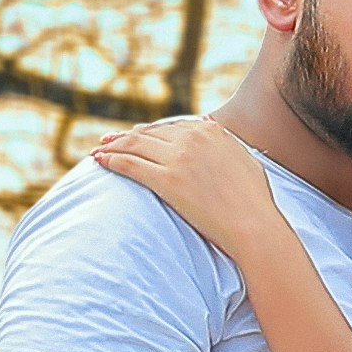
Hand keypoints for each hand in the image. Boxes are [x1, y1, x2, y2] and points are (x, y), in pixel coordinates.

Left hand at [81, 113, 260, 248]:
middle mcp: (193, 138)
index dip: (148, 130)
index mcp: (211, 131)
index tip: (135, 135)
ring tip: (97, 151)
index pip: (170, 126)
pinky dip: (111, 161)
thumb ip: (225, 141)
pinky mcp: (167, 180)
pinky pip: (130, 165)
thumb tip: (212, 126)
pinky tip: (100, 162)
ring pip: (135, 145)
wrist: (254, 225)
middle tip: (107, 141)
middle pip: (148, 133)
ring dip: (113, 146)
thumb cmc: (254, 200)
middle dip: (125, 136)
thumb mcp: (245, 158)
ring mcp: (179, 157)